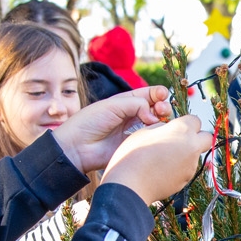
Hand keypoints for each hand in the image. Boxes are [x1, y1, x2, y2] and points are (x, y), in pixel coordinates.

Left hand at [52, 86, 174, 172]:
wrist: (77, 147)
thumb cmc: (90, 122)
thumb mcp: (113, 105)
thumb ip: (137, 104)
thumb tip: (154, 116)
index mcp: (125, 102)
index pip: (148, 95)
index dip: (158, 93)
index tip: (163, 94)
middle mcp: (132, 116)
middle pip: (156, 109)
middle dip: (163, 106)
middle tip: (162, 109)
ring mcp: (134, 132)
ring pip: (156, 124)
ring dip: (162, 120)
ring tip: (159, 119)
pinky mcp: (134, 147)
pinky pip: (151, 140)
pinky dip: (157, 135)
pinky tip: (156, 132)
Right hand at [102, 114, 211, 204]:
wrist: (130, 183)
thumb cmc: (133, 156)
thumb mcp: (144, 131)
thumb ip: (162, 127)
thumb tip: (167, 129)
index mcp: (182, 130)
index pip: (196, 120)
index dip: (186, 122)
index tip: (177, 126)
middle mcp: (191, 147)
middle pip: (206, 138)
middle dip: (197, 137)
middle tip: (180, 139)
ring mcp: (190, 165)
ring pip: (195, 155)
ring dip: (185, 154)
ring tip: (162, 157)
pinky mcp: (186, 180)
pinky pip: (186, 169)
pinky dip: (179, 168)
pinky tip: (162, 169)